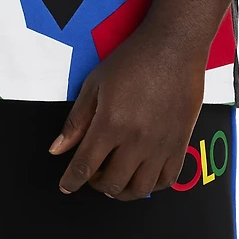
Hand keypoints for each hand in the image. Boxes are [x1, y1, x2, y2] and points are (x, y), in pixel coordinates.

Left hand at [48, 25, 206, 200]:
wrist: (173, 47)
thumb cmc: (132, 60)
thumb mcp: (94, 84)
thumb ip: (76, 121)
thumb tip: (58, 149)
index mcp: (110, 124)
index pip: (84, 167)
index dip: (71, 181)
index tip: (66, 186)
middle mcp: (136, 140)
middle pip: (111, 183)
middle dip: (95, 184)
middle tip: (92, 172)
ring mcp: (161, 145)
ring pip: (139, 189)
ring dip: (122, 190)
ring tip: (115, 177)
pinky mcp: (181, 144)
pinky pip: (166, 181)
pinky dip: (151, 185)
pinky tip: (141, 173)